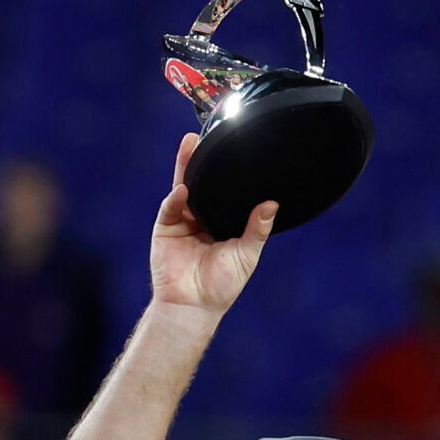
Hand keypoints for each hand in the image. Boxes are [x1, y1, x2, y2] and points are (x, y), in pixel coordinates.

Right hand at [149, 133, 277, 315]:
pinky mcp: (166, 228)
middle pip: (202, 182)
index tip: (234, 148)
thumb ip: (257, 228)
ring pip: (183, 187)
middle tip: (205, 135)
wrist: (194, 305)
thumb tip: (273, 204)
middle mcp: (202, 216)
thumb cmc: (223, 284)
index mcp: (222, 221)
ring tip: (191, 145)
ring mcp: (182, 220)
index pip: (224, 190)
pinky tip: (184, 190)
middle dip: (201, 159)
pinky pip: (171, 208)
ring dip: (185, 167)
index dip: (226, 171)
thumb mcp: (247, 254)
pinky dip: (177, 198)